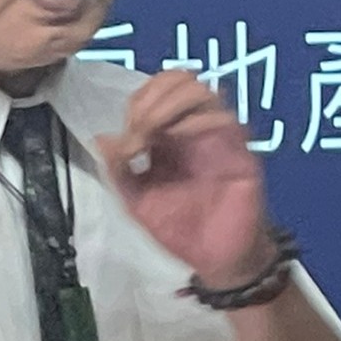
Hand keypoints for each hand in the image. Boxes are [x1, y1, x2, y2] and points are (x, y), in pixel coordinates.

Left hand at [95, 71, 272, 287]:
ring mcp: (218, 137)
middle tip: (141, 130)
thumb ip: (120, 171)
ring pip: (201, 90)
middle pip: (178, 81)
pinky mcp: (239, 151)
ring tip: (156, 130)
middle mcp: (194, 129)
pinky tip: (178, 138)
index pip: (153, 94)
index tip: (127, 145)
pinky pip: (224, 119)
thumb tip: (101, 138)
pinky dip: (196, 120)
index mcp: (168, 137)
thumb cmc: (181, 231)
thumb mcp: (138, 202)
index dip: (136, 106)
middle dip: (153, 98)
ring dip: (172, 103)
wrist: (217, 259)